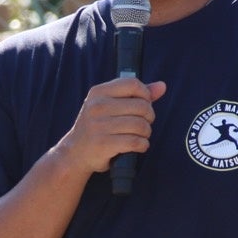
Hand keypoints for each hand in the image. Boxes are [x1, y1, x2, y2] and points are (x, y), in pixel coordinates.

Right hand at [49, 77, 166, 175]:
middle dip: (149, 117)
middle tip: (143, 124)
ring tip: (140, 136)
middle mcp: (97, 107)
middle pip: (141, 106)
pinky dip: (142, 145)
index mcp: (98, 92)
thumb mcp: (110, 105)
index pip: (133, 84)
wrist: (75, 152)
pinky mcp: (104, 145)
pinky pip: (135, 142)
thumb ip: (136, 95)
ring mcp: (99, 126)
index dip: (145, 95)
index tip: (144, 105)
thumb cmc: (97, 126)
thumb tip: (162, 86)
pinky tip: (138, 145)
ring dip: (146, 133)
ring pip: (140, 125)